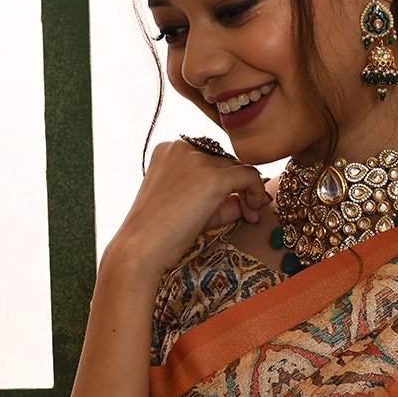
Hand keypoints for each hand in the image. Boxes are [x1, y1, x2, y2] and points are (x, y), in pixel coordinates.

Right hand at [106, 139, 269, 278]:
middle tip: (245, 214)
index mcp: (169, 150)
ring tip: (247, 216)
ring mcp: (197, 160)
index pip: (209, 158)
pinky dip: (256, 192)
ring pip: (238, 168)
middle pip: (225, 162)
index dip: (225, 180)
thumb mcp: (190, 207)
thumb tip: (250, 198)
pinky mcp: (212, 177)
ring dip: (248, 192)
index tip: (234, 202)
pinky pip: (249, 175)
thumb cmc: (160, 234)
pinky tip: (253, 212)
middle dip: (238, 187)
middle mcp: (181, 147)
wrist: (141, 249)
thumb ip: (219, 198)